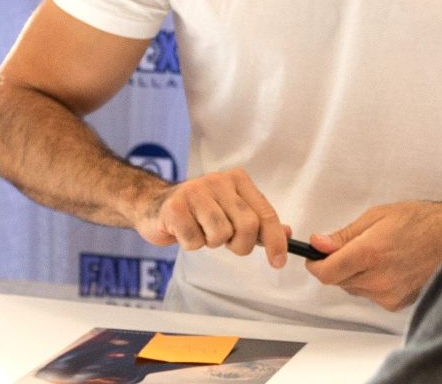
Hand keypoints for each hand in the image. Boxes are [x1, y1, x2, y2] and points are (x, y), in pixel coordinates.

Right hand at [133, 168, 288, 268]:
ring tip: (201, 230)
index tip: (278, 262)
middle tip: (226, 242)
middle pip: (247, 226)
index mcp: (237, 180)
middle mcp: (218, 181)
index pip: (265, 213)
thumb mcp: (231, 211)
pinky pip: (196, 242)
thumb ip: (258, 220)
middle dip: (240, 245)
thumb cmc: (197, 211)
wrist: (153, 205)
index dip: (275, 240)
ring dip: (212, 242)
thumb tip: (288, 233)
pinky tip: (184, 231)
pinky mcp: (175, 207)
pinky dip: (191, 244)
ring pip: (221, 235)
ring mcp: (195, 191)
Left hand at [303, 201, 441, 310]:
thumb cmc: (418, 221)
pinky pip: (371, 295)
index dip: (315, 264)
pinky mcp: (397, 304)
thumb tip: (317, 244)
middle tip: (355, 246)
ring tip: (378, 253)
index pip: (325, 273)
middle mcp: (377, 279)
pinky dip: (372, 282)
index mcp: (369, 253)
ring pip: (354, 288)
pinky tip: (389, 266)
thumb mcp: (376, 216)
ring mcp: (388, 294)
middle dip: (338, 265)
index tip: (315, 256)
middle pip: (338, 281)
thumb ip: (344, 235)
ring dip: (355, 274)